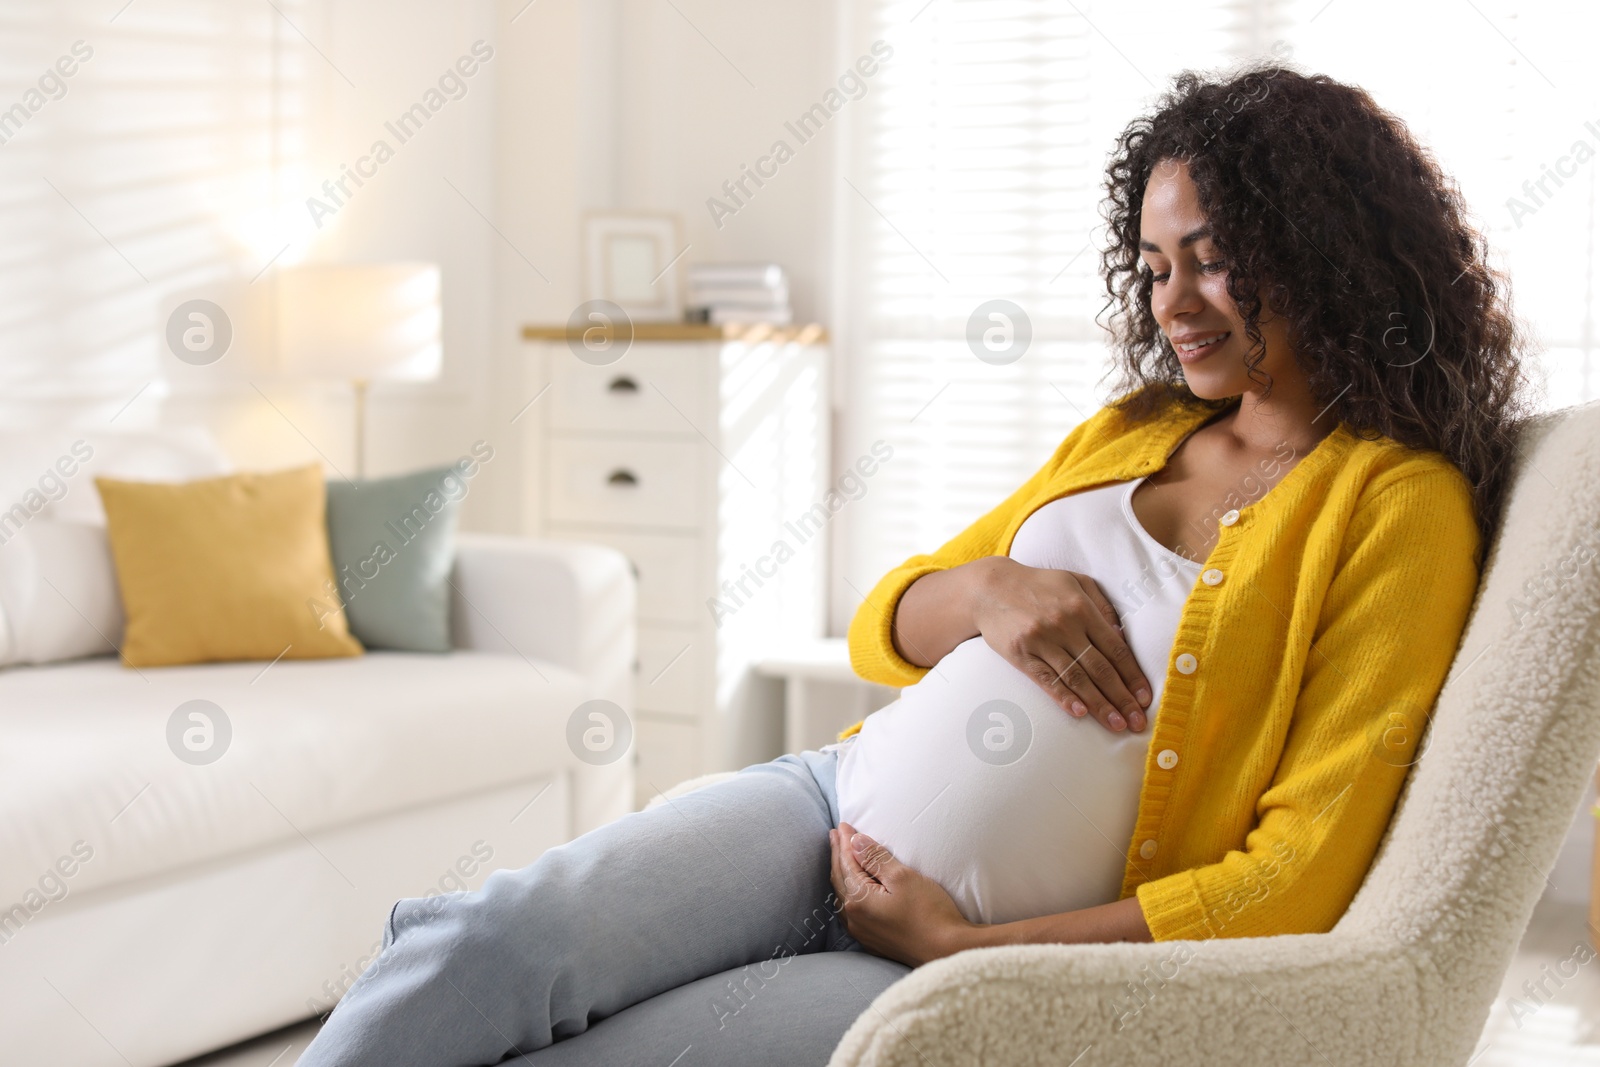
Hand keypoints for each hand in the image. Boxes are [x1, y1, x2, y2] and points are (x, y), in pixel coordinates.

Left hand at [827, 821, 974, 967]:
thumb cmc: (929, 912)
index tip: (843, 825)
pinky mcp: (873, 940)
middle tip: (835, 835)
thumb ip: (876, 858)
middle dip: (838, 855)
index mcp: (858, 900)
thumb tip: (854, 841)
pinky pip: (852, 910)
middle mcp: (854, 918)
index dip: (845, 842)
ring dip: (842, 873)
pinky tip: (852, 889)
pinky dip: (849, 892)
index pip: (846, 863)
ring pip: (843, 896)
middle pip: (840, 879)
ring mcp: (862, 932)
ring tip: (841, 857)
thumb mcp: (903, 877)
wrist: (948, 950)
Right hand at [971, 558, 1151, 731]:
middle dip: (1122, 698)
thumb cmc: (1039, 585)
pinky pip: (1046, 679)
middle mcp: (1065, 625)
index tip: (1145, 698)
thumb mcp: (1076, 582)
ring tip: (1116, 725)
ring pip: (1076, 678)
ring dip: (1098, 704)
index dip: (1133, 676)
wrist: (991, 587)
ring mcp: (1041, 640)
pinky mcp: (1020, 653)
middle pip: (1100, 668)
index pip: (1116, 649)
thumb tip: (1123, 637)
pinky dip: (1063, 697)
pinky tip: (1079, 713)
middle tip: (1137, 722)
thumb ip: (1103, 605)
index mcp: (1083, 608)